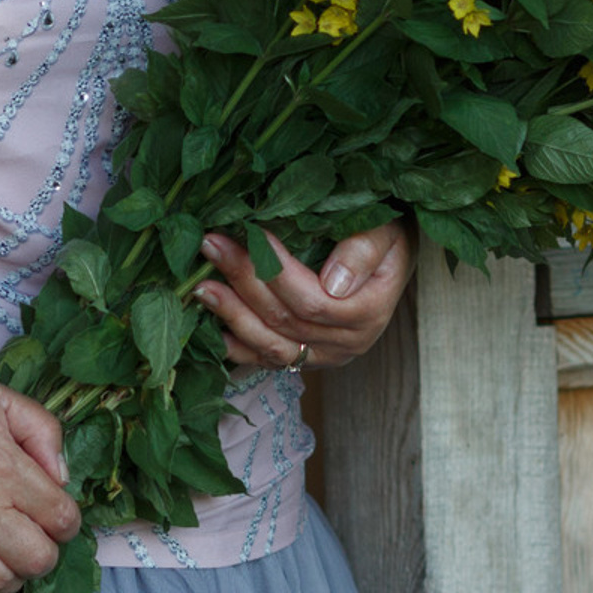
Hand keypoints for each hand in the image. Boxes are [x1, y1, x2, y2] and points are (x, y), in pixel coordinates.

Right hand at [0, 347, 79, 592]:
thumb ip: (42, 430)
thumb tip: (61, 478)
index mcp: (3, 468)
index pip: (62, 519)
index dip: (67, 520)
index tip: (53, 512)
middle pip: (40, 559)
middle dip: (46, 548)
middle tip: (30, 532)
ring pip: (5, 583)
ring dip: (14, 571)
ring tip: (4, 550)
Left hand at [191, 222, 412, 372]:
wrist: (391, 257)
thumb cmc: (386, 236)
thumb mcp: (387, 232)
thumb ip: (363, 251)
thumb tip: (334, 282)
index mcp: (368, 311)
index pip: (312, 300)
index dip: (275, 270)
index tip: (247, 234)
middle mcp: (348, 342)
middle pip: (285, 320)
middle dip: (244, 281)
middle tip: (210, 246)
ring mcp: (326, 355)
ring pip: (272, 345)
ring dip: (233, 316)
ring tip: (201, 286)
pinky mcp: (308, 359)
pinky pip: (268, 360)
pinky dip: (238, 347)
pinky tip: (210, 329)